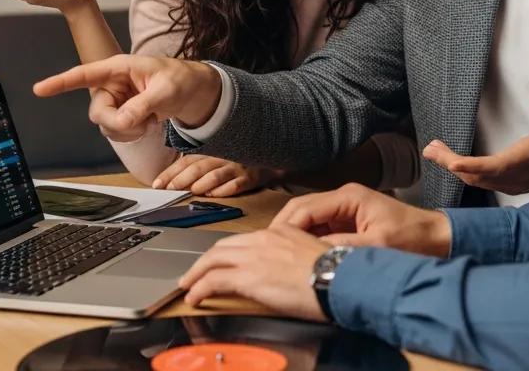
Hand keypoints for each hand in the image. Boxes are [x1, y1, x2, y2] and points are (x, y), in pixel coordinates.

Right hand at [34, 54, 222, 139]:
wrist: (193, 92)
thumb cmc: (180, 80)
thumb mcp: (166, 90)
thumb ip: (143, 105)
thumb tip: (123, 121)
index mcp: (119, 67)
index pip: (85, 74)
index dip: (61, 82)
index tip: (40, 89)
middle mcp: (112, 84)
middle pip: (97, 111)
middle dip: (117, 122)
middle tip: (143, 122)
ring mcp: (116, 101)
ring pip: (105, 125)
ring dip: (128, 130)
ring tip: (150, 120)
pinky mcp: (121, 115)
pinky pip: (116, 132)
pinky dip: (132, 134)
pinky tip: (147, 124)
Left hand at [153, 154, 279, 196]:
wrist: (270, 160)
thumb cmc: (238, 161)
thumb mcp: (216, 158)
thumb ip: (196, 167)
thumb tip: (170, 181)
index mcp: (211, 151)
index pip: (186, 161)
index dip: (171, 172)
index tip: (158, 184)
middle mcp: (222, 157)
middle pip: (198, 167)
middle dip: (182, 179)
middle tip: (170, 189)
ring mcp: (237, 167)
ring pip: (216, 175)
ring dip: (202, 184)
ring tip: (192, 191)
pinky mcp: (251, 177)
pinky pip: (236, 184)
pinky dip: (224, 190)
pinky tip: (214, 195)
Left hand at [178, 225, 329, 320]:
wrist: (339, 278)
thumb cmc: (335, 273)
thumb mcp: (311, 255)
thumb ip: (293, 257)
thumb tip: (285, 271)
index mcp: (281, 232)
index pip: (246, 240)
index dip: (230, 252)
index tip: (224, 262)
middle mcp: (264, 239)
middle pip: (224, 245)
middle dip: (206, 259)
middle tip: (197, 272)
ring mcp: (254, 256)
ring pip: (213, 258)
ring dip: (197, 272)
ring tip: (189, 284)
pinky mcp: (248, 276)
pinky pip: (213, 280)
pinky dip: (199, 288)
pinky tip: (194, 296)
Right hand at [272, 183, 450, 257]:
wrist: (436, 238)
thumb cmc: (412, 237)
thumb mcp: (377, 244)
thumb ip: (343, 246)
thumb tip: (311, 254)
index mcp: (348, 197)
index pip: (304, 207)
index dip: (285, 227)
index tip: (271, 246)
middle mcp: (342, 198)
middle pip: (300, 210)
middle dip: (283, 230)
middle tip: (268, 252)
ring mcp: (344, 209)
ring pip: (307, 220)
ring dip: (294, 236)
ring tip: (280, 257)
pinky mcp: (347, 222)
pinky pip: (319, 229)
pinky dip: (307, 241)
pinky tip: (301, 257)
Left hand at [423, 94, 528, 194]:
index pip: (497, 165)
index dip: (473, 165)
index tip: (451, 161)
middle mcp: (519, 173)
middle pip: (479, 174)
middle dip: (451, 163)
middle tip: (431, 148)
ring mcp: (514, 182)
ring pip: (478, 180)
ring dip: (455, 167)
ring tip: (435, 150)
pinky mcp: (511, 184)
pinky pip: (483, 182)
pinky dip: (465, 172)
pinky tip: (452, 161)